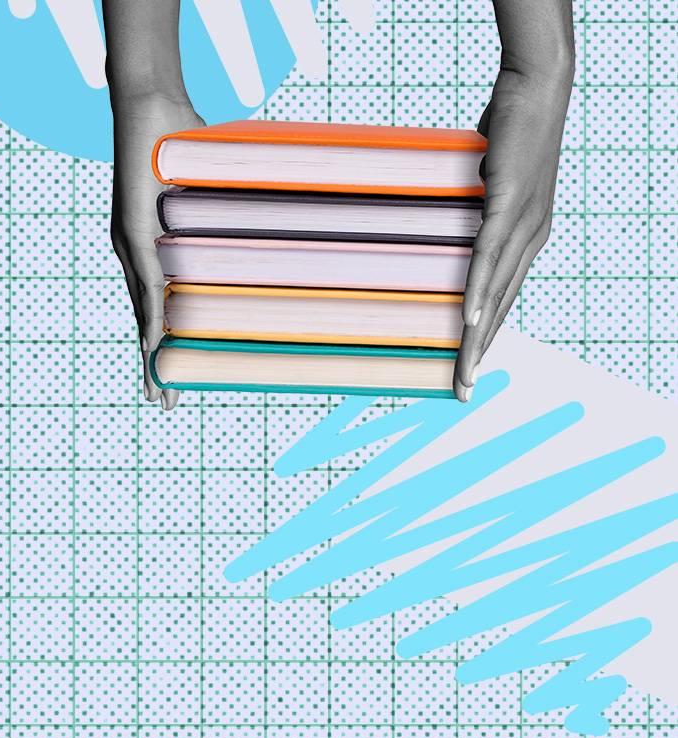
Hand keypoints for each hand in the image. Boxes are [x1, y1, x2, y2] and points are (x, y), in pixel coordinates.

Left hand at [110, 89, 203, 410]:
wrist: (148, 104)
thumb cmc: (176, 135)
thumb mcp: (206, 181)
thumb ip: (222, 200)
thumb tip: (265, 203)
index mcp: (145, 246)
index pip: (153, 303)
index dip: (159, 338)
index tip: (166, 373)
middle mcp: (131, 252)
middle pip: (143, 319)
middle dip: (152, 363)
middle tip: (161, 403)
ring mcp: (128, 246)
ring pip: (140, 312)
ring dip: (149, 352)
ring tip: (156, 389)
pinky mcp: (131, 233)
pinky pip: (145, 283)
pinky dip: (150, 313)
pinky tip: (154, 342)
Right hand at [455, 65, 570, 399]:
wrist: (535, 88)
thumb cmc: (513, 127)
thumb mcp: (492, 175)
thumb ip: (478, 199)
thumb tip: (459, 207)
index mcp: (529, 234)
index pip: (505, 295)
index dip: (487, 335)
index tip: (468, 367)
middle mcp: (532, 236)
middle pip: (502, 306)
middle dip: (481, 352)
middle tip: (463, 391)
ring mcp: (524, 222)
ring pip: (496, 291)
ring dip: (478, 336)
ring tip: (463, 370)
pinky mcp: (509, 205)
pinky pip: (487, 258)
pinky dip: (478, 291)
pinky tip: (469, 320)